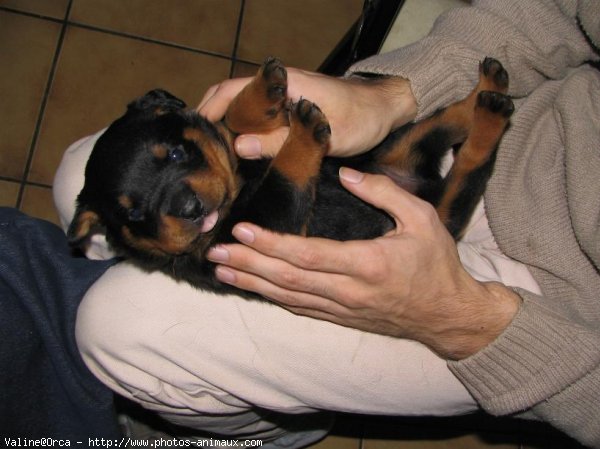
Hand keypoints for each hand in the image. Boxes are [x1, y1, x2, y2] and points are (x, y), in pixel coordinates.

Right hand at [197, 68, 416, 158]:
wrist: (383, 110)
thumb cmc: (359, 118)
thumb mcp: (320, 134)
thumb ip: (280, 141)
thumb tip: (238, 147)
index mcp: (281, 85)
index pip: (230, 91)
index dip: (208, 111)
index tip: (193, 135)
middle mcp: (276, 89)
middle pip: (230, 99)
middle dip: (212, 121)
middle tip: (200, 154)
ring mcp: (282, 100)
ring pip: (242, 111)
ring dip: (227, 130)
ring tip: (214, 159)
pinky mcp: (288, 113)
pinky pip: (258, 121)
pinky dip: (244, 135)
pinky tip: (240, 156)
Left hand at [206, 168, 520, 359]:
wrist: (448, 315)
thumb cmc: (437, 264)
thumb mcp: (422, 219)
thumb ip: (384, 193)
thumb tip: (347, 174)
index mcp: (367, 264)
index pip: (308, 254)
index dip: (272, 243)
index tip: (243, 229)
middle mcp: (348, 291)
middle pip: (288, 278)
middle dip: (248, 264)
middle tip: (215, 252)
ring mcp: (342, 309)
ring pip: (288, 297)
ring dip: (252, 283)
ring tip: (221, 270)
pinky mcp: (341, 318)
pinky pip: (300, 309)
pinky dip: (272, 298)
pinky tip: (253, 288)